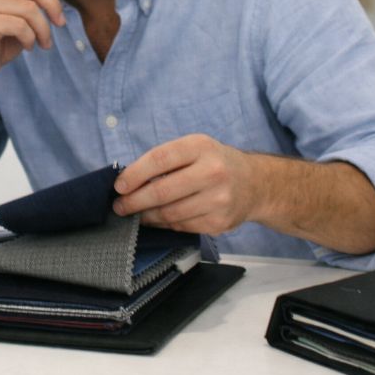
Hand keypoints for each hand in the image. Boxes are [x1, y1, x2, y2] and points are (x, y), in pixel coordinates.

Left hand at [112, 134, 263, 235]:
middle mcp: (212, 172)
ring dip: (146, 216)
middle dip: (134, 201)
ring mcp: (218, 200)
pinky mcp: (219, 223)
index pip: (160, 159)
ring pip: (170, 213)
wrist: (255, 184)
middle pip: (162, 191)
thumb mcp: (195, 148)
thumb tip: (128, 181)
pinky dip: (163, 225)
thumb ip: (165, 160)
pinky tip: (155, 220)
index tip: (119, 186)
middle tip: (119, 206)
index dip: (135, 174)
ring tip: (134, 215)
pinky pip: (181, 227)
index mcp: (200, 147)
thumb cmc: (214, 162)